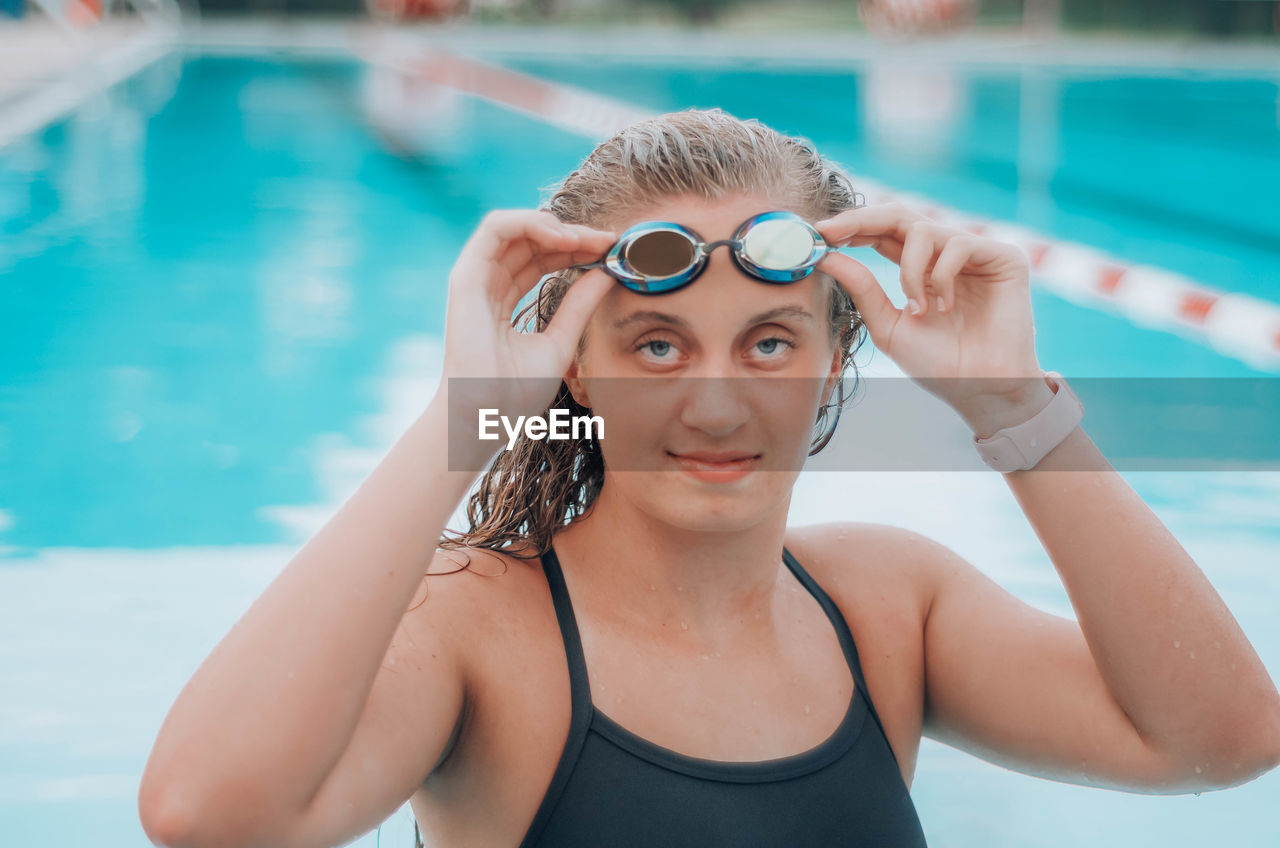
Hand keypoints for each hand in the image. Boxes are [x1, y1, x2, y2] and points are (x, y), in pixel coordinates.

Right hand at [439, 209, 616, 425]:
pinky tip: (563, 240)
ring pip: (515, 226)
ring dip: (554, 225)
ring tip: (587, 241)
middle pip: (532, 239)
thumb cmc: (514, 392)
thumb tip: (606, 274)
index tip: (611, 252)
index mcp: (504, 298)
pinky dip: (531, 223)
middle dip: (573, 234)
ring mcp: (475, 277)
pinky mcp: (467, 275)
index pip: (542, 258)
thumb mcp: (560, 341)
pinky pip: (497, 227)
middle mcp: (488, 283)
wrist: (486, 416)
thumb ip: (579, 306)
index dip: (576, 249)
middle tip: (609, 241)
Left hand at [814, 202, 1044, 420]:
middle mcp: (945, 254)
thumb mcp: (888, 326)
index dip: (852, 227)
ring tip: (918, 309)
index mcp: (919, 268)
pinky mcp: (1003, 257)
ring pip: (924, 229)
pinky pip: (959, 244)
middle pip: (900, 215)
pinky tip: (946, 307)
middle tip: (833, 232)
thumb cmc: (937, 364)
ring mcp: (975, 253)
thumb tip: (827, 257)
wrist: (980, 389)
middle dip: (862, 220)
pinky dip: (942, 277)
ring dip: (910, 271)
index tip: (819, 233)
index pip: (882, 233)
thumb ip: (861, 290)